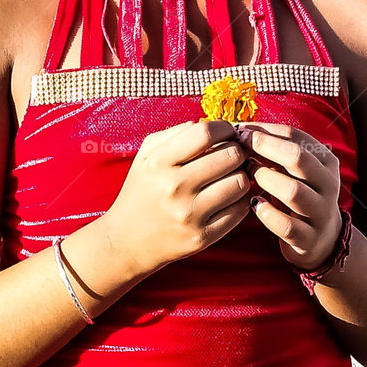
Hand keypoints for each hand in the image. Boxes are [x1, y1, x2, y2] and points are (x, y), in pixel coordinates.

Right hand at [102, 119, 249, 277]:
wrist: (126, 241)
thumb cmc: (141, 191)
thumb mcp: (146, 156)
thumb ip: (175, 133)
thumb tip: (210, 125)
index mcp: (159, 162)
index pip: (205, 133)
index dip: (224, 128)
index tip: (227, 132)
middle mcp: (174, 188)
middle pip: (230, 156)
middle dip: (236, 151)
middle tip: (232, 155)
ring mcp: (189, 215)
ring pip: (239, 183)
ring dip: (240, 176)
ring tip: (229, 176)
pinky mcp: (202, 237)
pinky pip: (240, 210)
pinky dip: (240, 200)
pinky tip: (228, 198)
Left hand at [236, 122, 342, 270]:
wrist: (322, 240)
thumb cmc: (300, 194)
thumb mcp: (294, 170)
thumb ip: (274, 151)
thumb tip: (240, 129)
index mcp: (326, 161)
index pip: (296, 136)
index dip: (265, 130)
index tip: (240, 129)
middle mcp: (328, 184)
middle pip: (298, 158)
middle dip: (265, 148)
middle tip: (241, 146)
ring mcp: (321, 212)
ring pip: (293, 191)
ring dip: (265, 179)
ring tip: (248, 174)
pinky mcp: (309, 239)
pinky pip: (286, 225)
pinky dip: (267, 213)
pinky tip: (254, 203)